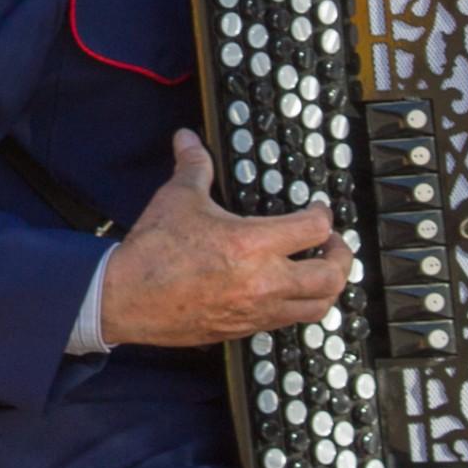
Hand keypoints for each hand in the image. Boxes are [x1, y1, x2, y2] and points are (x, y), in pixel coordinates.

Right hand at [95, 131, 351, 348]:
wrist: (126, 298)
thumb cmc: (153, 251)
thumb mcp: (177, 198)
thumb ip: (193, 165)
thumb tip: (188, 138)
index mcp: (252, 245)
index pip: (314, 229)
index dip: (324, 215)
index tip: (319, 210)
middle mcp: (263, 282)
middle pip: (330, 277)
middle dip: (341, 258)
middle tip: (333, 245)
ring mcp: (256, 310)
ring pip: (316, 308)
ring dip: (326, 288)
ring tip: (318, 272)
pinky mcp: (244, 329)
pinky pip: (287, 322)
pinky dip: (297, 307)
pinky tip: (285, 292)